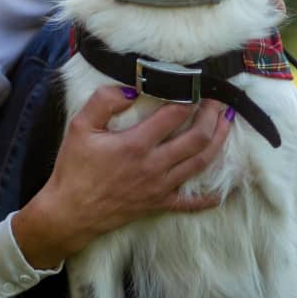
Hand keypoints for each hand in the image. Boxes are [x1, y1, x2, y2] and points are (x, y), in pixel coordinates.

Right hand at [12, 85, 234, 268]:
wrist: (70, 212)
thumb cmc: (74, 169)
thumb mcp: (79, 127)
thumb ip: (103, 102)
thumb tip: (130, 89)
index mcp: (136, 144)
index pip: (174, 114)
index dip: (190, 97)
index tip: (197, 85)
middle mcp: (155, 165)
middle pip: (197, 137)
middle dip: (213, 116)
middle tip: (219, 101)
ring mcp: (161, 186)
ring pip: (201, 162)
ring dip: (219, 142)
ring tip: (226, 124)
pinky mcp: (160, 204)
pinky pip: (192, 203)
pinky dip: (210, 196)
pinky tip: (222, 188)